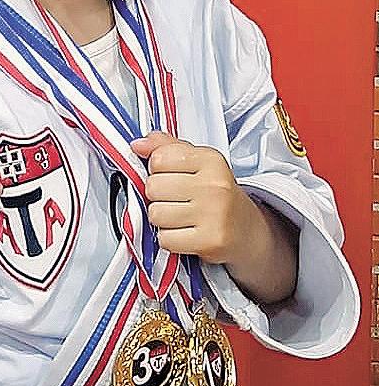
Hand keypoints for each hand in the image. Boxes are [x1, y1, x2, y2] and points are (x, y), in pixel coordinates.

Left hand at [132, 130, 257, 266]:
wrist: (247, 231)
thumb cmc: (215, 193)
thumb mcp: (197, 162)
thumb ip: (166, 147)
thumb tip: (137, 145)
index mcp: (210, 160)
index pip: (159, 158)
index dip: (157, 169)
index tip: (170, 176)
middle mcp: (214, 185)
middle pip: (153, 187)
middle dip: (157, 196)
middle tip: (174, 200)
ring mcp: (213, 214)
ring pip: (156, 214)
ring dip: (162, 219)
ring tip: (179, 217)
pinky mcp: (210, 240)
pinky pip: (165, 239)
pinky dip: (170, 239)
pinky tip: (185, 233)